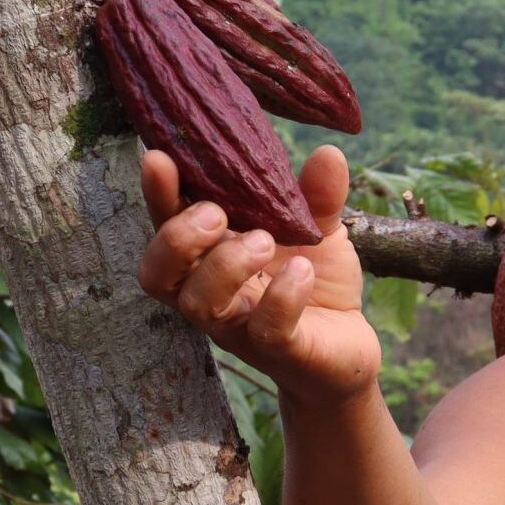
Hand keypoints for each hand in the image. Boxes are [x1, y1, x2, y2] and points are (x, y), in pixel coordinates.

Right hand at [135, 145, 379, 409]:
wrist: (348, 347)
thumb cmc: (312, 281)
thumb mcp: (318, 228)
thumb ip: (317, 194)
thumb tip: (328, 153)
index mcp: (210, 255)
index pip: (166, 225)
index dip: (157, 195)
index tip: (160, 158)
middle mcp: (211, 293)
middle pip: (157, 275)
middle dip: (177, 237)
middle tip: (218, 214)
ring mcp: (240, 327)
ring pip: (200, 304)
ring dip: (225, 265)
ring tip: (265, 240)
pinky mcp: (278, 351)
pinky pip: (266, 329)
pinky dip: (282, 296)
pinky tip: (302, 271)